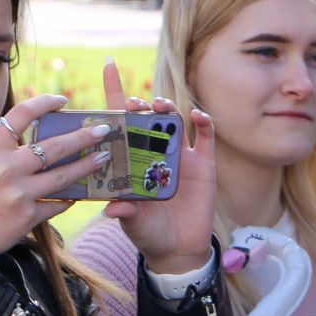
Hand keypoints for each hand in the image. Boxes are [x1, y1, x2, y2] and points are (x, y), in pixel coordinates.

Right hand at [0, 93, 116, 258]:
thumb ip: (3, 149)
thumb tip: (38, 135)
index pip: (22, 114)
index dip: (45, 102)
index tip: (63, 100)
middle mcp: (5, 168)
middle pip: (54, 146)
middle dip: (83, 136)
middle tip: (104, 129)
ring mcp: (18, 194)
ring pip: (63, 176)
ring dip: (87, 166)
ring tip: (103, 158)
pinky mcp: (27, 217)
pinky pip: (58, 204)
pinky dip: (70, 197)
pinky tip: (81, 192)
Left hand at [96, 59, 216, 274]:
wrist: (178, 251)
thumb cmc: (149, 233)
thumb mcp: (132, 223)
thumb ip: (125, 212)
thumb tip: (111, 207)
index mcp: (131, 160)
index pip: (120, 120)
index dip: (115, 92)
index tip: (109, 65)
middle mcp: (154, 151)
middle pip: (147, 117)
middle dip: (140, 105)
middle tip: (134, 104)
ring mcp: (180, 155)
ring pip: (174, 121)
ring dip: (168, 109)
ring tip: (161, 107)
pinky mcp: (203, 163)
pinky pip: (206, 137)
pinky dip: (204, 123)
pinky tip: (198, 117)